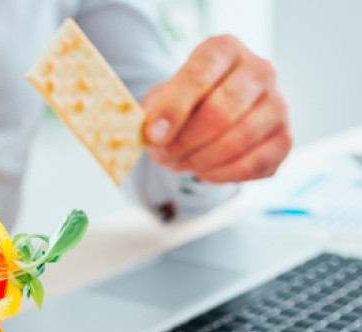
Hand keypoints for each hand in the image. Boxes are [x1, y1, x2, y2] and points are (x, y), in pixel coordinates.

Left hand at [142, 35, 291, 182]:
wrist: (216, 113)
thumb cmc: (187, 103)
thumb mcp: (164, 98)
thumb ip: (156, 112)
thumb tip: (153, 135)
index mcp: (225, 50)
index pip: (199, 75)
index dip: (173, 109)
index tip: (153, 136)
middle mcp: (260, 71)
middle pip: (219, 113)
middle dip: (183, 143)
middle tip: (161, 156)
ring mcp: (278, 104)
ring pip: (235, 142)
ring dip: (197, 162)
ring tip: (178, 163)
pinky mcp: (285, 139)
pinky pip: (251, 166)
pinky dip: (219, 175)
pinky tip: (202, 171)